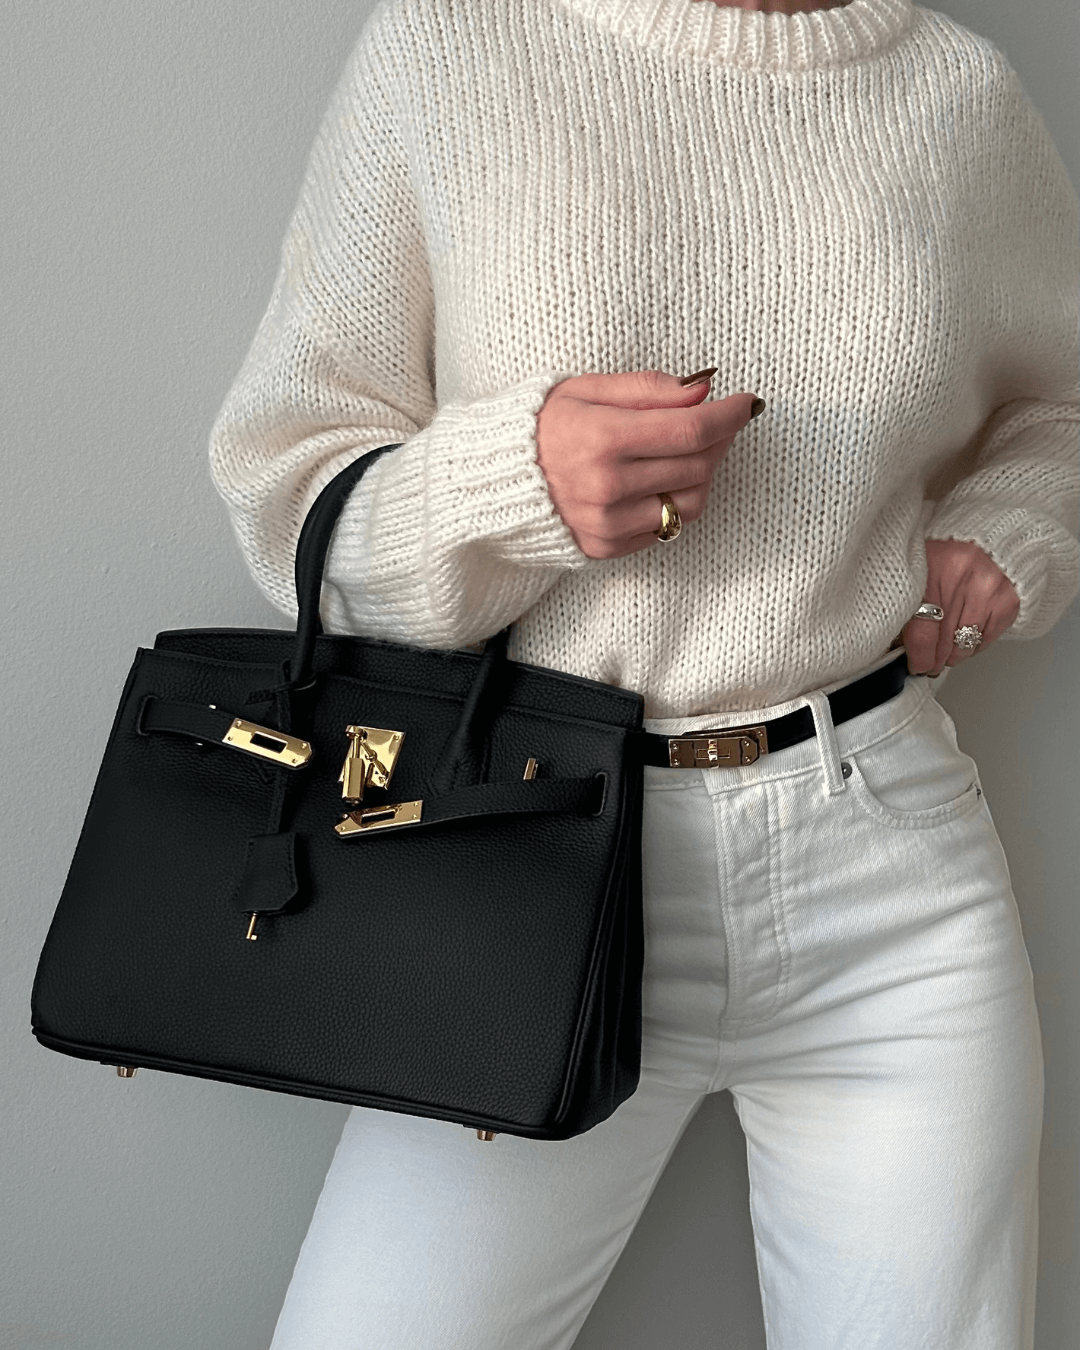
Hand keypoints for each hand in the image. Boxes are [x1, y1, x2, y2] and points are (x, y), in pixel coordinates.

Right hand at [535, 368, 760, 558]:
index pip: (690, 429)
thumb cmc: (543, 425)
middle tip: (720, 419)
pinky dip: (676, 501)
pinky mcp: (606, 547)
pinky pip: (665, 528)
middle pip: (697, 466)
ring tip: (691, 450)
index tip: (748, 402)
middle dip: (720, 439)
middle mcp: (607, 487)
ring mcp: (607, 523)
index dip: (729, 415)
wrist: (496, 478)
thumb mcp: (587, 389)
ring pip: (691, 503)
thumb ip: (647, 390)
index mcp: (601, 439)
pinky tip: (663, 478)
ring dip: (704, 474)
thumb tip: (703, 390)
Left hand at [903, 539, 1019, 676]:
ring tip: (945, 653)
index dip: (918, 657)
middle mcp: (961, 581)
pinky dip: (973, 645)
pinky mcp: (1008, 601)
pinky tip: (964, 638)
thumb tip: (899, 648)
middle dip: (934, 660)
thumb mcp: (917, 571)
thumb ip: (906, 607)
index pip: (922, 633)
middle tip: (928, 665)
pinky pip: (986, 640)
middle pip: (944, 643)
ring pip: (965, 646)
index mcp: (929, 571)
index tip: (915, 666)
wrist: (987, 536)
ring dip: (953, 655)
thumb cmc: (946, 553)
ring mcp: (988, 591)